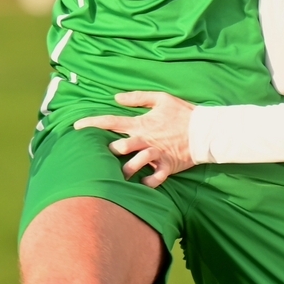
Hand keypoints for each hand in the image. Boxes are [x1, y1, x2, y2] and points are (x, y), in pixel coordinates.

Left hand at [74, 91, 196, 187]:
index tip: (76, 127)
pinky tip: (142, 185)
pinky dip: (146, 184)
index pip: (112, 122)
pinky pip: (154, 180)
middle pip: (119, 147)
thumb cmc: (183, 113)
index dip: (92, 123)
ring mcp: (156, 154)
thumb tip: (116, 98)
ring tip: (119, 176)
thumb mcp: (162, 98)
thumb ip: (138, 97)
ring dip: (124, 171)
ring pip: (134, 165)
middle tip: (101, 158)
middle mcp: (146, 140)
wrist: (206, 130)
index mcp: (141, 123)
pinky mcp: (167, 166)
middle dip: (108, 153)